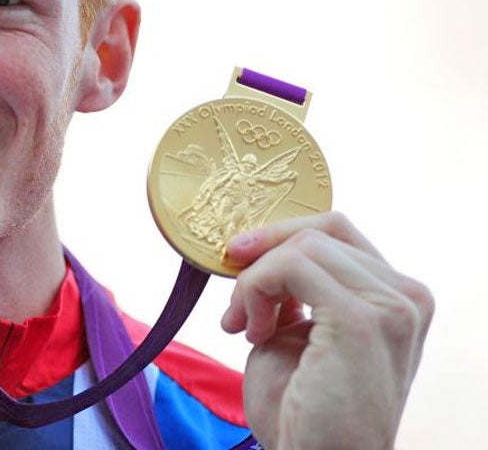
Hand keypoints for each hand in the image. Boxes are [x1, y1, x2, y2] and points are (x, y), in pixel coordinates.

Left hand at [221, 212, 432, 449]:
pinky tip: (252, 331)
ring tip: (245, 326)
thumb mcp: (299, 332)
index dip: (280, 236)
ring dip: (254, 280)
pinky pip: (290, 267)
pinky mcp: (361, 319)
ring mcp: (390, 307)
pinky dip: (254, 289)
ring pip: (302, 245)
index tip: (237, 258)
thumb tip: (259, 247)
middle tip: (234, 298)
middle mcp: (406, 297)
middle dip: (264, 254)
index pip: (336, 231)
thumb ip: (296, 289)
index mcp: (398, 298)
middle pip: (320, 230)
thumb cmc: (304, 409)